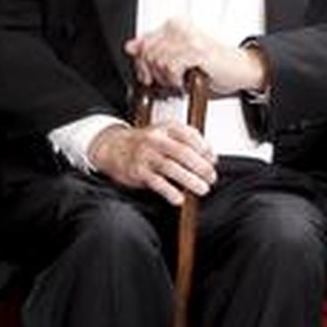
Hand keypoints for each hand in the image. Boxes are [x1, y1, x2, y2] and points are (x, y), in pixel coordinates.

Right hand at [87, 122, 216, 206]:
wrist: (113, 147)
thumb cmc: (146, 143)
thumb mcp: (167, 133)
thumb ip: (190, 141)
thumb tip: (211, 156)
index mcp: (166, 128)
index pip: (190, 135)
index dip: (205, 149)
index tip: (213, 160)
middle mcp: (156, 139)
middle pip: (182, 152)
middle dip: (201, 167)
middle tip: (211, 177)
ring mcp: (146, 155)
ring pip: (171, 168)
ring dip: (190, 180)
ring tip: (202, 189)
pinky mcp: (138, 171)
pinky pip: (156, 182)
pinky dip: (170, 192)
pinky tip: (179, 198)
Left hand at [125, 19, 265, 94]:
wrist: (242, 69)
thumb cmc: (215, 64)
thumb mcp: (179, 55)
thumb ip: (155, 49)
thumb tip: (132, 46)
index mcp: (175, 25)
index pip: (143, 42)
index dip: (141, 63)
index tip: (147, 75)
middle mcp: (180, 28)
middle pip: (148, 52)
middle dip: (154, 72)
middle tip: (167, 81)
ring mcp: (189, 38)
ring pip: (158, 60)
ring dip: (166, 78)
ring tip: (178, 81)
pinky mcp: (197, 51)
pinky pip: (171, 66)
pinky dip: (175, 79)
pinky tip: (184, 81)